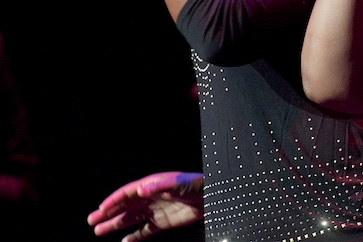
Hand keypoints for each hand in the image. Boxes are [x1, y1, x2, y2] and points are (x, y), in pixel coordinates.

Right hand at [87, 171, 203, 240]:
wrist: (213, 197)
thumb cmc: (197, 185)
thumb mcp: (180, 184)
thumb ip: (162, 186)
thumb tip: (142, 190)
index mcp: (153, 185)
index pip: (128, 193)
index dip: (114, 200)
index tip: (100, 210)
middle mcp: (151, 197)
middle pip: (125, 205)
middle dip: (108, 212)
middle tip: (91, 221)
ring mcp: (155, 210)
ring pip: (130, 218)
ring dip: (115, 224)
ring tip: (98, 232)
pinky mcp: (162, 222)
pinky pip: (144, 230)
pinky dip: (134, 237)